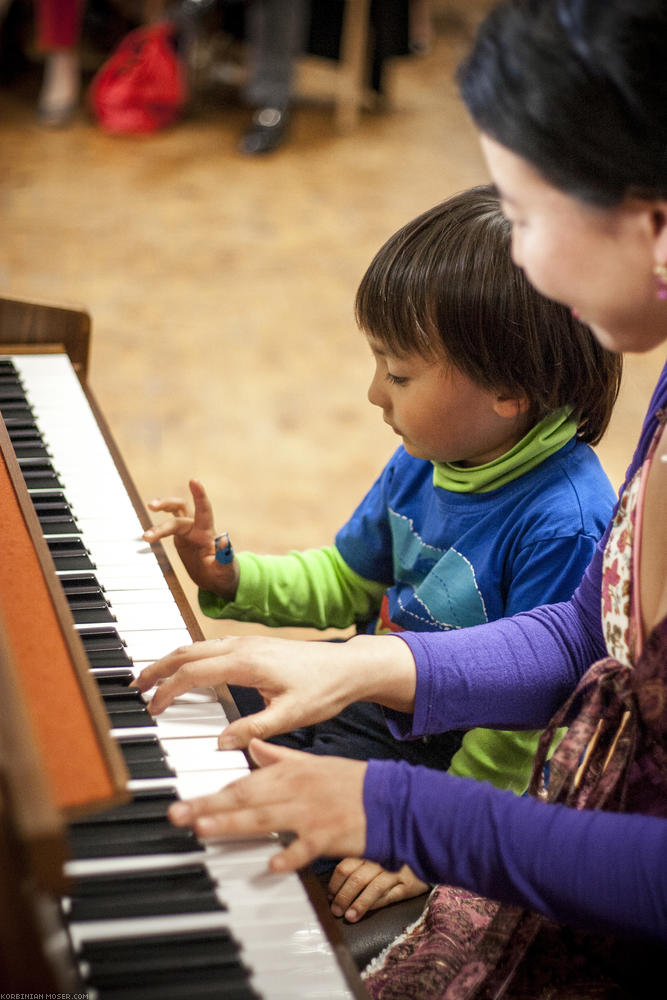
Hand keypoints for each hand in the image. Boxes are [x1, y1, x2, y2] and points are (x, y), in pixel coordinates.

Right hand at [131, 633, 416, 747]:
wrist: (348, 667)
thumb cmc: (324, 690)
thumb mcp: (291, 716)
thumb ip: (254, 729)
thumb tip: (220, 743)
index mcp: (247, 663)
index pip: (194, 674)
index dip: (169, 691)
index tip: (153, 709)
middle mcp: (242, 647)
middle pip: (187, 652)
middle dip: (158, 668)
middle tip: (135, 687)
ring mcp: (247, 643)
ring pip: (197, 646)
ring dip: (171, 660)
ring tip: (151, 679)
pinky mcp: (253, 646)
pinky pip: (211, 647)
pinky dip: (189, 657)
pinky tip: (186, 671)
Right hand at [143, 478, 238, 598]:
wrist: (216, 579)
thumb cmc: (223, 574)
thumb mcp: (225, 569)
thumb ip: (224, 556)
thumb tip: (225, 540)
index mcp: (208, 534)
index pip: (204, 510)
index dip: (200, 496)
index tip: (194, 480)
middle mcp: (197, 528)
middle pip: (181, 509)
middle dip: (166, 505)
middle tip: (151, 506)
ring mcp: (188, 531)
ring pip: (173, 513)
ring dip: (160, 512)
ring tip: (145, 532)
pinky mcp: (180, 537)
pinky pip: (167, 527)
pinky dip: (155, 529)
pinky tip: (144, 536)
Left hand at [169, 739, 367, 872]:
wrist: (390, 797)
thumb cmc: (349, 782)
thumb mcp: (312, 763)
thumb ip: (279, 756)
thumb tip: (251, 746)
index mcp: (290, 773)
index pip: (243, 783)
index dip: (211, 793)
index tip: (183, 801)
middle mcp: (295, 791)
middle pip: (245, 799)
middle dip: (209, 807)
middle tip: (179, 815)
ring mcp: (310, 814)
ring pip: (266, 819)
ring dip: (234, 824)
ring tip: (205, 829)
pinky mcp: (329, 836)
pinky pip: (306, 847)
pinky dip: (290, 854)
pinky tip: (272, 864)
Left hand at [328, 858, 427, 921]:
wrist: (426, 856)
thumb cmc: (393, 859)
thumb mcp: (374, 856)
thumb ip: (356, 865)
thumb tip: (333, 888)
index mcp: (369, 851)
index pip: (345, 865)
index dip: (335, 883)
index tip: (329, 896)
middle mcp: (381, 859)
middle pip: (356, 878)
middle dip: (343, 896)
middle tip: (335, 910)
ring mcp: (395, 871)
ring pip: (372, 888)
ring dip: (358, 904)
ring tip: (348, 917)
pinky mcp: (407, 884)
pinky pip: (388, 896)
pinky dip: (374, 905)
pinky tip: (364, 913)